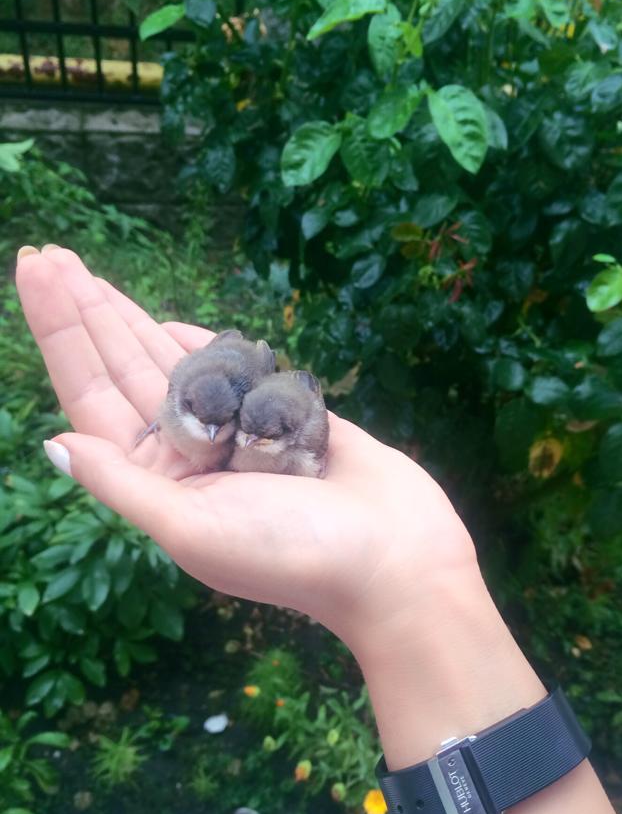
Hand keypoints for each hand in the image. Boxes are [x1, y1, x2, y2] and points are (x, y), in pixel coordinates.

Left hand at [16, 246, 479, 659]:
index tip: (35, 272)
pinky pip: (233, 370)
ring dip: (130, 319)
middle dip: (87, 312)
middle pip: (123, 368)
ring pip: (171, 363)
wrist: (393, 559)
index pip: (94, 395)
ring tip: (87, 274)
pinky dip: (200, 345)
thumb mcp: (190, 528)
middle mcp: (189, 453)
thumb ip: (123, 485)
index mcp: (159, 480)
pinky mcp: (283, 414)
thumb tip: (53, 444)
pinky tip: (163, 323)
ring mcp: (236, 431)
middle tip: (47, 254)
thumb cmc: (291, 553)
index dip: (63, 334)